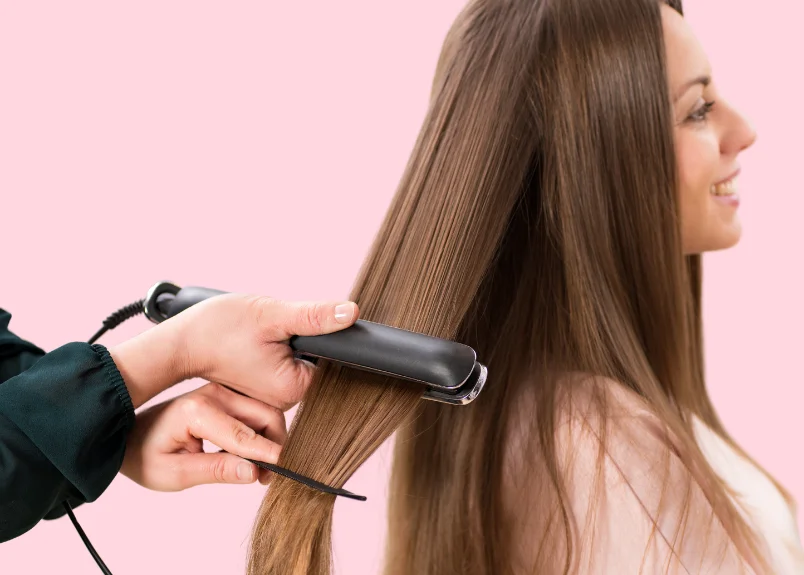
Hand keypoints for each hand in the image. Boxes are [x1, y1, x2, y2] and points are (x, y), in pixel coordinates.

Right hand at [109, 294, 358, 409]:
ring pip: (299, 360)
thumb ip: (314, 316)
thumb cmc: (219, 329)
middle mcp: (286, 400)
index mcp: (293, 389)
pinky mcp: (264, 387)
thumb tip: (350, 313)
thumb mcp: (271, 315)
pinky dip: (277, 349)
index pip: (332, 361)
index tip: (297, 328)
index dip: (322, 337)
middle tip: (270, 331)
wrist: (181, 341)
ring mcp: (274, 396)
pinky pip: (285, 364)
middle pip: (317, 361)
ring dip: (288, 342)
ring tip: (259, 337)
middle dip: (302, 339)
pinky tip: (256, 343)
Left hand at [121, 382, 285, 489]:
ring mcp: (222, 391)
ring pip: (265, 412)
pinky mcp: (226, 395)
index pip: (244, 435)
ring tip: (257, 469)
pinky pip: (255, 410)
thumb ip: (215, 471)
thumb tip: (253, 472)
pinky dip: (261, 431)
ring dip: (270, 438)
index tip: (288, 469)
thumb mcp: (174, 474)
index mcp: (198, 411)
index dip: (269, 455)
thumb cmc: (144, 455)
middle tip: (267, 477)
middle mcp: (214, 394)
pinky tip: (248, 453)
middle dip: (275, 445)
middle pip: (265, 415)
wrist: (127, 434)